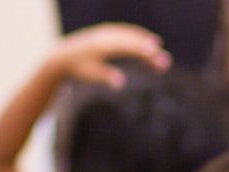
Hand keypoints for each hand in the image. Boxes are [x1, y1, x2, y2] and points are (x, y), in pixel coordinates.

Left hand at [50, 23, 170, 87]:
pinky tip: (150, 42)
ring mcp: (108, 31)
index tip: (156, 56)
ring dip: (147, 42)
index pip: (127, 47)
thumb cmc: (78, 68)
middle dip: (150, 51)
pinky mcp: (109, 31)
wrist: (63, 55)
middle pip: (133, 41)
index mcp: (102, 46)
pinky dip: (140, 36)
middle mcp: (107, 35)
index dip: (143, 51)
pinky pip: (128, 32)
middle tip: (165, 62)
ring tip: (160, 54)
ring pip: (132, 35)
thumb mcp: (89, 74)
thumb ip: (105, 76)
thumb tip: (120, 83)